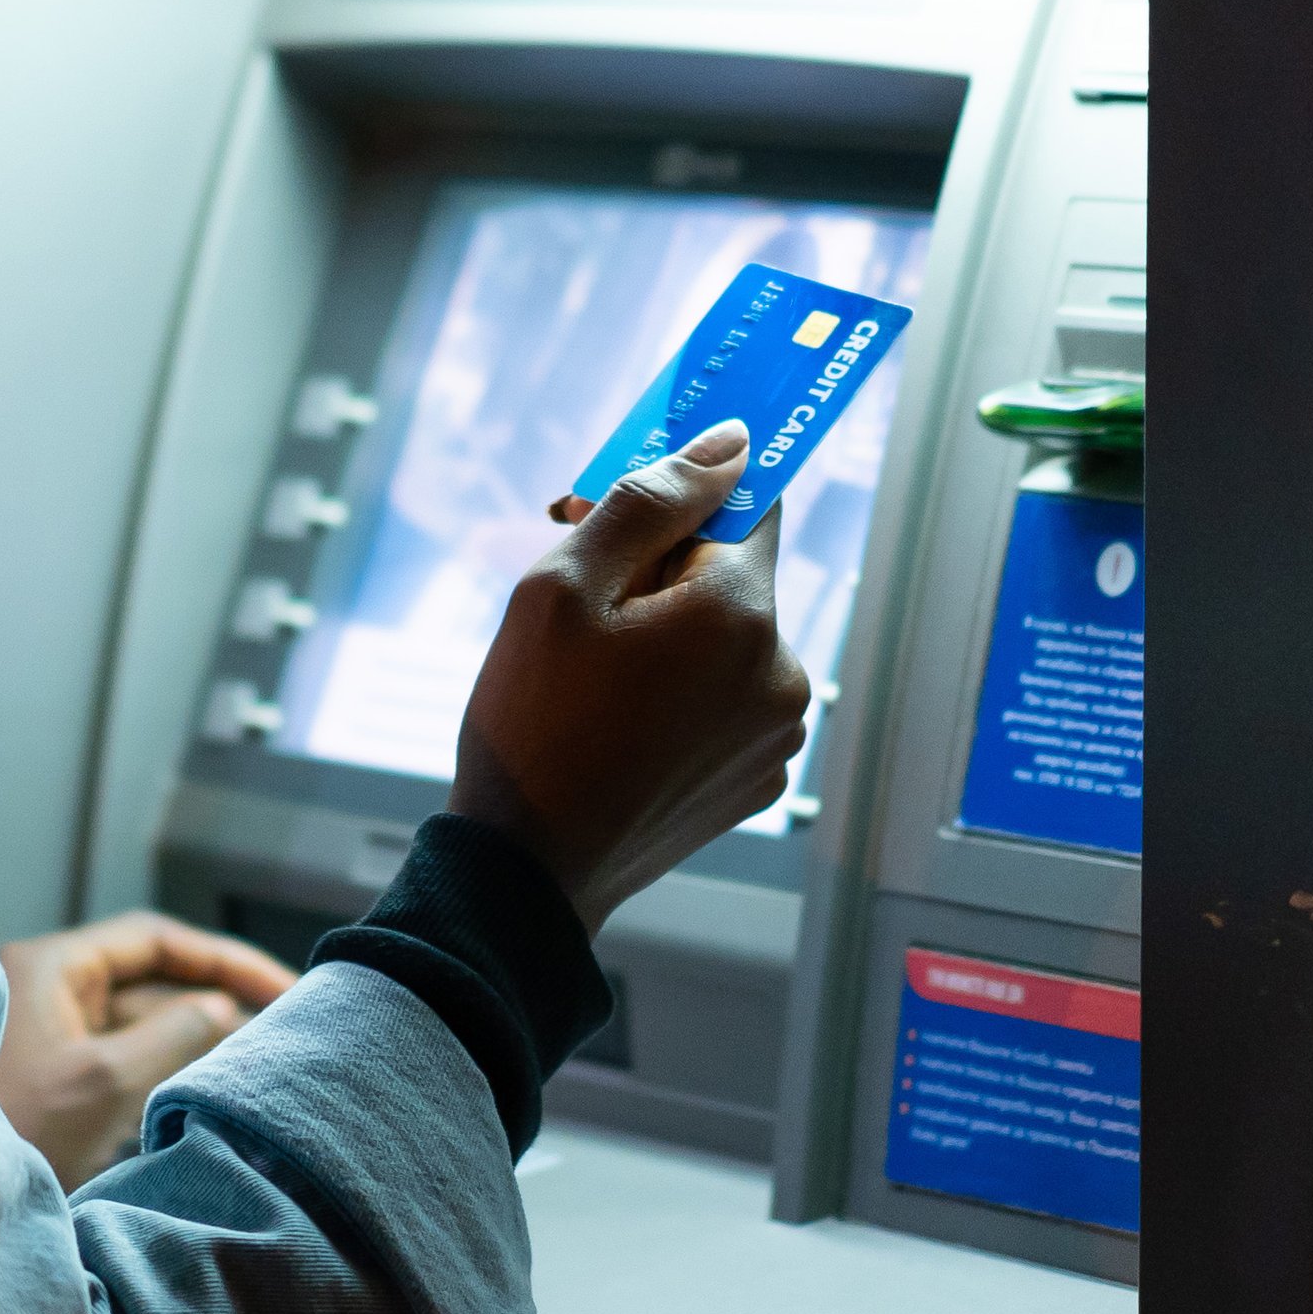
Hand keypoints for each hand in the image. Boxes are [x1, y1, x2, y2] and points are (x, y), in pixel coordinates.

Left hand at [0, 910, 296, 1188]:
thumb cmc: (14, 1134)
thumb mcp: (106, 1080)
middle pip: (148, 981)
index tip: (283, 986)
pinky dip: (165, 1071)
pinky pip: (120, 1064)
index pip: (152, 940)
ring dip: (194, 1038)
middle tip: (284, 1025)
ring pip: (138, 1025)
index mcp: (49, 969)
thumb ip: (176, 1033)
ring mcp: (46, 1041)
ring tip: (258, 1058)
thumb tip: (221, 1008)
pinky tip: (207, 1089)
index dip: (223, 959)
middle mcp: (45, 993)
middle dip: (214, 999)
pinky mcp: (52, 1087)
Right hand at [452, 420, 811, 929]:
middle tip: (584, 601)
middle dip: (664, 572)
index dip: (688, 495)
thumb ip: (650, 500)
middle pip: (733, 576)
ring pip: (730, 641)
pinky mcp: (759, 781)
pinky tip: (621, 722)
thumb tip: (729, 444)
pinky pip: (729, 702)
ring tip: (595, 675)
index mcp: (741, 613)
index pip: (749, 504)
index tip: (640, 509)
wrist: (529, 869)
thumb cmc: (532, 723)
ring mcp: (777, 734)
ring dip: (675, 635)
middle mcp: (783, 672)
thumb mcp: (563, 585)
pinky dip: (685, 695)